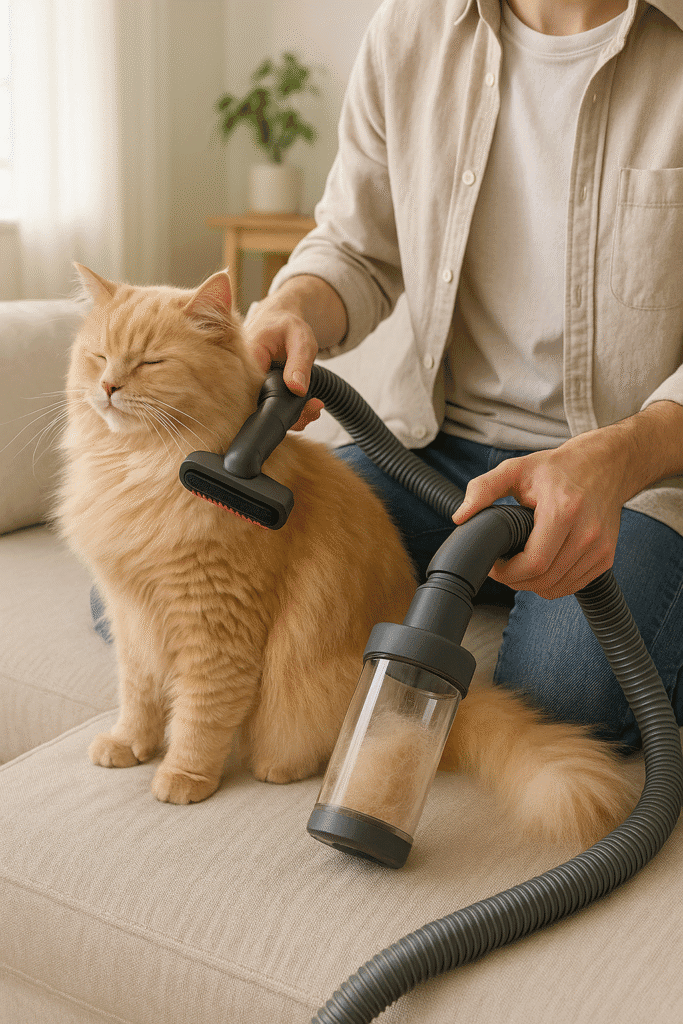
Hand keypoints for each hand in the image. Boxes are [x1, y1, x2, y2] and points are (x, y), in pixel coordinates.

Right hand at [244, 301, 323, 430]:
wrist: (276, 320)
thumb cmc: (286, 326)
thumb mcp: (300, 338)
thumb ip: (299, 363)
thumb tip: (297, 389)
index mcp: (247, 358)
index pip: (255, 391)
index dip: (277, 407)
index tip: (303, 406)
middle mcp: (241, 376)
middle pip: (259, 408)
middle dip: (289, 416)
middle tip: (314, 408)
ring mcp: (247, 386)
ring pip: (264, 412)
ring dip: (291, 417)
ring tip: (314, 407)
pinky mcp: (256, 392)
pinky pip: (269, 409)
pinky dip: (289, 412)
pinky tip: (307, 406)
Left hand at [451, 432, 629, 599]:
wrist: (604, 465)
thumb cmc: (558, 468)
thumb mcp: (516, 469)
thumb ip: (484, 488)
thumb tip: (460, 516)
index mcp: (563, 511)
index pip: (534, 563)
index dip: (507, 573)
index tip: (494, 564)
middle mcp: (586, 533)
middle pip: (544, 580)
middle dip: (515, 580)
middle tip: (502, 566)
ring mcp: (600, 548)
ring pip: (557, 588)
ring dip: (532, 584)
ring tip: (520, 564)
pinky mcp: (606, 557)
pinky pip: (572, 586)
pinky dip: (552, 583)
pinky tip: (541, 565)